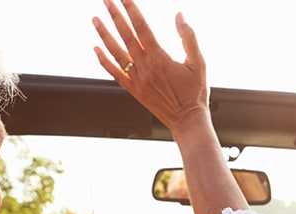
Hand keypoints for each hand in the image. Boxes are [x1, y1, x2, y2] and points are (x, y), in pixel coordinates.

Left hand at [92, 0, 208, 135]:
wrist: (187, 120)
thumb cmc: (194, 93)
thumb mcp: (199, 63)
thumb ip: (188, 37)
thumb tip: (180, 16)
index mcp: (160, 58)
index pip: (141, 27)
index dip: (132, 9)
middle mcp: (145, 67)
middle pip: (125, 35)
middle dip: (115, 15)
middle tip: (106, 0)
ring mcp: (137, 79)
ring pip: (116, 52)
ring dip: (104, 34)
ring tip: (96, 19)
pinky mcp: (134, 91)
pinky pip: (115, 73)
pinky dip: (104, 61)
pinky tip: (96, 49)